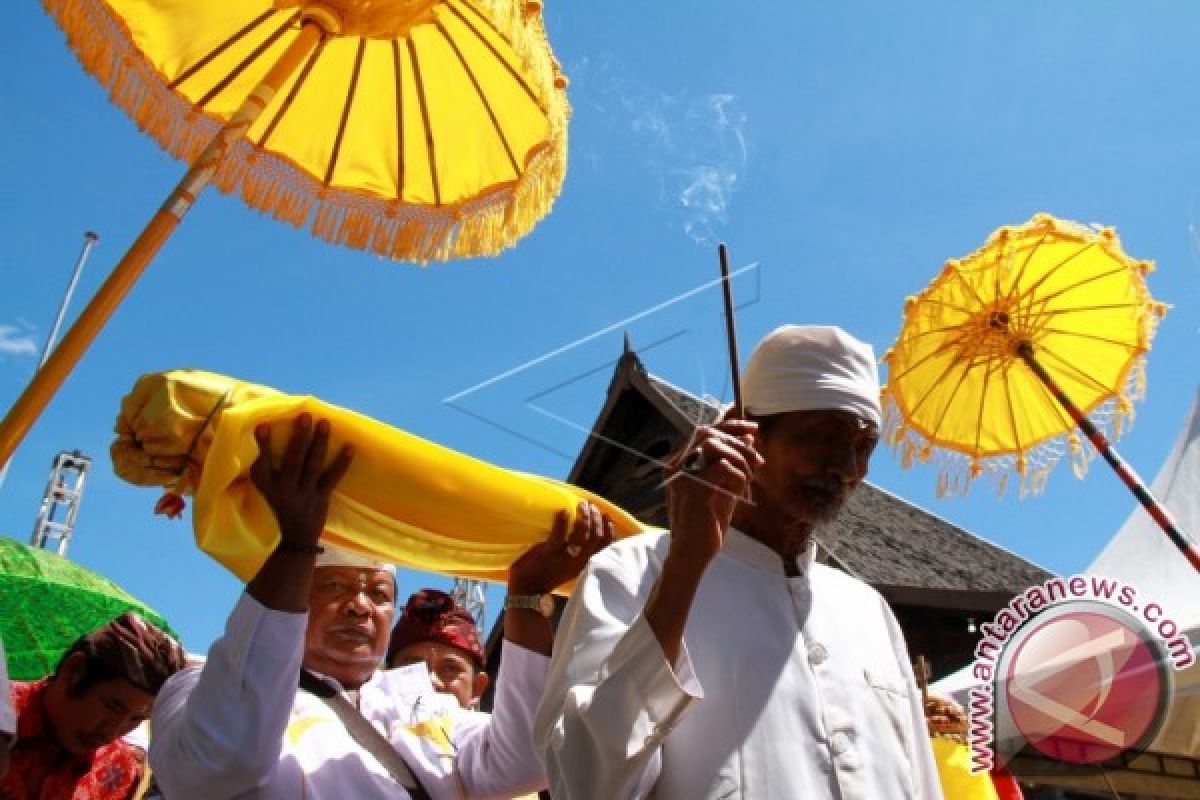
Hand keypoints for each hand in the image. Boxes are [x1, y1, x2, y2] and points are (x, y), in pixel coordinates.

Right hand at [250, 414, 353, 547]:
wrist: (295, 540)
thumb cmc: (278, 506)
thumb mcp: (264, 491)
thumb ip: (265, 469)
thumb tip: (264, 435)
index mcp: (267, 487)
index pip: (262, 464)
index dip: (262, 446)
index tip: (262, 426)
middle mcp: (285, 490)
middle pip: (293, 460)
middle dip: (299, 437)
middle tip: (305, 416)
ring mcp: (305, 494)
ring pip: (313, 465)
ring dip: (320, 443)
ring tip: (325, 423)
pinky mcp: (322, 498)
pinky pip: (333, 478)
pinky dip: (342, 463)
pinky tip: (351, 447)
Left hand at [507, 501, 614, 593]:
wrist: (527, 592)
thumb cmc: (546, 578)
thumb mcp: (568, 569)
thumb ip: (576, 555)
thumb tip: (581, 534)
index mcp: (584, 565)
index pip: (604, 547)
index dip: (609, 530)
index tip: (607, 516)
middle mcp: (578, 561)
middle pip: (596, 537)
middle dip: (597, 518)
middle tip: (592, 506)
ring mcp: (564, 557)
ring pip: (582, 533)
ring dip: (584, 516)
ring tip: (582, 505)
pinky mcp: (549, 553)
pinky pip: (559, 534)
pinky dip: (562, 521)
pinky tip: (563, 511)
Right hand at [663, 418, 760, 572]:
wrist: (692, 555)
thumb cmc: (706, 525)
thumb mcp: (724, 489)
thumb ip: (734, 464)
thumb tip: (748, 439)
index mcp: (680, 464)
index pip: (704, 432)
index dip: (730, 426)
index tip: (753, 429)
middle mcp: (676, 466)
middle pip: (709, 433)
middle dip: (739, 443)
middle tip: (758, 461)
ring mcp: (682, 477)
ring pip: (714, 445)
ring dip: (739, 457)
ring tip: (749, 478)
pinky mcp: (693, 490)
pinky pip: (722, 467)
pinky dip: (738, 475)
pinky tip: (742, 490)